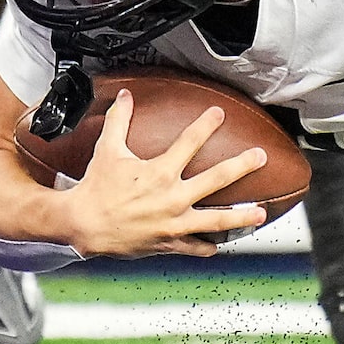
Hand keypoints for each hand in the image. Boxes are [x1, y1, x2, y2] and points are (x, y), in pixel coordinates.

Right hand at [59, 89, 270, 258]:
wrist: (83, 226)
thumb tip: (125, 96)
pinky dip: (207, 246)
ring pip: (215, 220)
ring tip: (261, 212)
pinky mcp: (168, 243)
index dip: (206, 124)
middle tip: (260, 156)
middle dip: (242, 165)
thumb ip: (119, 120)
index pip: (190, 142)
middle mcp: (172, 197)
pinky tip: (220, 246)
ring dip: (240, 216)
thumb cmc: (96, 188)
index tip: (219, 114)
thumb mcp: (108, 150)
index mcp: (160, 172)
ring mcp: (173, 223)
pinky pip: (194, 247)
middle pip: (216, 179)